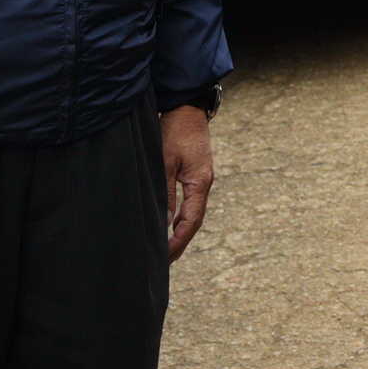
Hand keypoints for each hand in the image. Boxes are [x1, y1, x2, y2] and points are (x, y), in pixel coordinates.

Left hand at [161, 106, 214, 261]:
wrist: (188, 106)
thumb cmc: (175, 131)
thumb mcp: (165, 162)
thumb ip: (165, 193)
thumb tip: (163, 222)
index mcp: (200, 182)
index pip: (191, 221)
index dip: (178, 241)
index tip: (166, 257)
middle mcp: (204, 183)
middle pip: (195, 221)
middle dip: (181, 242)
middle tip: (166, 262)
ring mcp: (202, 178)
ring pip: (193, 212)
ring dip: (182, 231)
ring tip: (168, 249)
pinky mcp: (196, 173)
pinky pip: (191, 202)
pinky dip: (182, 217)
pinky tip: (172, 224)